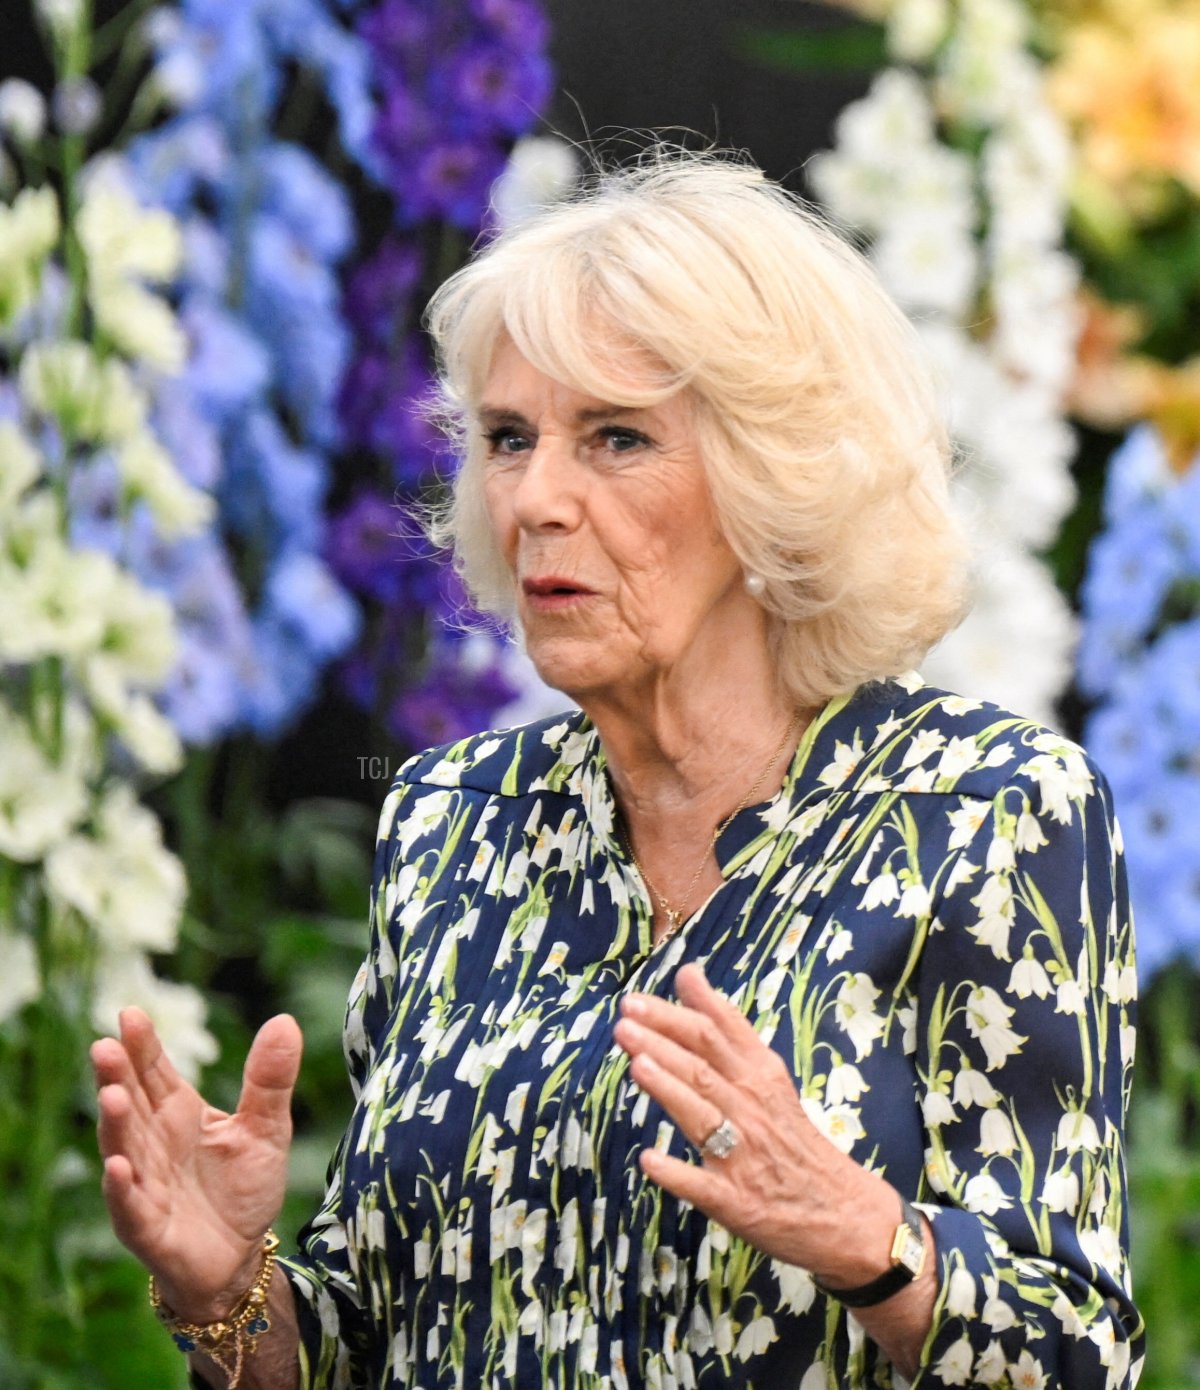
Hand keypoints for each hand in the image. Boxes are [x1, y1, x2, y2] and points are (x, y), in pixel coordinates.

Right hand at [91, 1008, 302, 1322]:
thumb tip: (285, 1020)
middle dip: (116, 1076)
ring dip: (115, 1124)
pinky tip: (117, 1166)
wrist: (238, 1256)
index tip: (130, 1013)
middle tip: (105, 1046)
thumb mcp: (266, 1128)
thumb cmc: (243, 1188)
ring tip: (112, 1095)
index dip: (142, 1045)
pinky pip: (129, 1205)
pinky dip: (121, 1188)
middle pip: (131, 1103)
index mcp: (179, 1113)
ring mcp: (144, 1183)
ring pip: (123, 1148)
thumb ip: (270, 1079)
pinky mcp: (145, 1226)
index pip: (155, 1072)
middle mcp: (153, 1143)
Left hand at [613, 962, 896, 1282]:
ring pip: (703, 1116)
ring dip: (670, 1090)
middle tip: (624, 1020)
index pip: (715, 1034)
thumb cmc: (793, 1137)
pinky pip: (704, 1187)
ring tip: (637, 1066)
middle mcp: (752, 1109)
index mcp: (760, 1075)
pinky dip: (678, 1174)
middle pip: (704, 1068)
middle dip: (663, 1042)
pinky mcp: (737, 1202)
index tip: (635, 999)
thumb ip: (726, 1026)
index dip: (675, 1014)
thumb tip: (688, 973)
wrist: (844, 1212)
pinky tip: (650, 1161)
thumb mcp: (768, 1074)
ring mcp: (744, 1157)